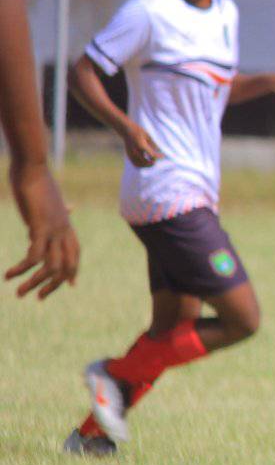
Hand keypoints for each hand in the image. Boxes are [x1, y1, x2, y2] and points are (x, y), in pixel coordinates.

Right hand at [6, 160, 79, 298]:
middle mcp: (65, 231)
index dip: (73, 271)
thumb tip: (70, 209)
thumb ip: (60, 210)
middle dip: (53, 286)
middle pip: (67, 267)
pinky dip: (22, 269)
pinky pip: (35, 256)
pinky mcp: (41, 227)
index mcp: (67, 226)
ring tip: (18, 291)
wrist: (32, 167)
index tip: (70, 286)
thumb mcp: (52, 201)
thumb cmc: (38, 181)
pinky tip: (9, 274)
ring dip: (35, 283)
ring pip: (52, 267)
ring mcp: (55, 230)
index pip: (76, 255)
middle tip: (36, 297)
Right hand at [121, 122, 162, 167]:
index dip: (158, 157)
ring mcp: (131, 154)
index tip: (162, 156)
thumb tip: (159, 151)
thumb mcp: (148, 136)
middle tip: (156, 160)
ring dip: (146, 165)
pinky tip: (145, 162)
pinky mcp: (128, 154)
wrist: (126, 130)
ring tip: (151, 162)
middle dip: (152, 162)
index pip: (152, 155)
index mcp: (141, 146)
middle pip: (145, 162)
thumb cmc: (138, 131)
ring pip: (139, 164)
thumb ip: (153, 144)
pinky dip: (140, 165)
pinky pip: (135, 163)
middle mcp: (135, 151)